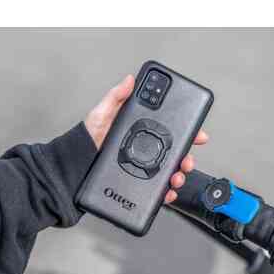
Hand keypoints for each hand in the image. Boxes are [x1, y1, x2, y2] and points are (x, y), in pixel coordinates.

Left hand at [85, 75, 208, 203]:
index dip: (188, 132)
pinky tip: (167, 191)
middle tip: (187, 160)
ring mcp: (143, 168)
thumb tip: (129, 80)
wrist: (75, 167)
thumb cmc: (87, 141)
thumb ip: (116, 97)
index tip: (198, 134)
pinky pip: (157, 189)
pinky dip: (166, 192)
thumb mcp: (101, 115)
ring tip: (176, 177)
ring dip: (179, 175)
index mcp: (141, 133)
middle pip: (175, 154)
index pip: (170, 131)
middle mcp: (145, 151)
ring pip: (170, 172)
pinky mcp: (138, 183)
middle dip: (187, 158)